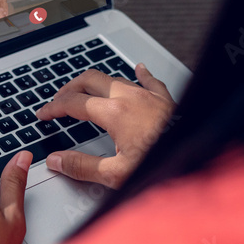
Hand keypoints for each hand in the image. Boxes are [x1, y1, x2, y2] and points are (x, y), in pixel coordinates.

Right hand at [35, 64, 174, 188]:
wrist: (199, 158)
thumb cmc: (163, 165)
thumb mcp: (116, 174)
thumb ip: (82, 166)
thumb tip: (57, 161)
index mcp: (114, 113)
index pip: (73, 104)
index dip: (53, 108)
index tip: (43, 114)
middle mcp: (130, 97)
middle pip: (89, 80)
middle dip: (70, 88)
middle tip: (58, 99)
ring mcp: (149, 95)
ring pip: (115, 78)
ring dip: (96, 82)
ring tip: (86, 89)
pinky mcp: (166, 100)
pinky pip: (150, 80)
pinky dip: (139, 74)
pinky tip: (139, 69)